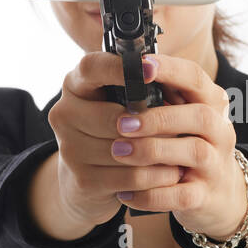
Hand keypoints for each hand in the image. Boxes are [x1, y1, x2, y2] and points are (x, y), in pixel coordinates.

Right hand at [30, 51, 184, 239]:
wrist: (91, 179)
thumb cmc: (115, 129)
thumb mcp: (120, 102)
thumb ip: (138, 87)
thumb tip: (169, 79)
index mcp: (75, 85)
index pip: (91, 68)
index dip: (119, 68)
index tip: (150, 70)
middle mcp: (64, 114)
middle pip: (113, 117)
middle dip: (151, 124)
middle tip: (182, 127)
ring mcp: (69, 149)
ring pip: (127, 149)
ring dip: (161, 152)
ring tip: (183, 151)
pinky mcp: (82, 179)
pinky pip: (131, 176)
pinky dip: (157, 175)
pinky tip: (172, 172)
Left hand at [108, 53, 247, 239]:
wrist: (219, 194)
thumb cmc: (189, 144)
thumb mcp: (182, 116)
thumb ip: (160, 96)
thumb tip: (117, 71)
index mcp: (212, 104)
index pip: (196, 78)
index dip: (170, 69)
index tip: (142, 65)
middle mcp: (220, 132)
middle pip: (200, 116)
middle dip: (159, 117)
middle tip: (122, 123)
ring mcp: (216, 165)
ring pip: (194, 152)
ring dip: (153, 150)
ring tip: (118, 151)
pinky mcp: (205, 196)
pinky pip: (180, 195)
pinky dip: (150, 194)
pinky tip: (123, 192)